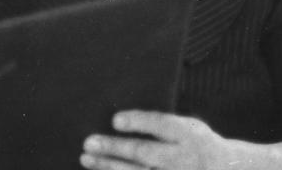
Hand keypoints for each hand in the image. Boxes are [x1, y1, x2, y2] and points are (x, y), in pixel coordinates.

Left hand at [80, 110, 281, 169]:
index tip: (115, 120)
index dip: (139, 122)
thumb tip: (116, 117)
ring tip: (86, 158)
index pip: (162, 125)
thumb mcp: (188, 127)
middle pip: (146, 153)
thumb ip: (159, 123)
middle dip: (115, 149)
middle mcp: (186, 158)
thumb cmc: (195, 143)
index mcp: (190, 134)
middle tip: (88, 142)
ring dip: (110, 167)